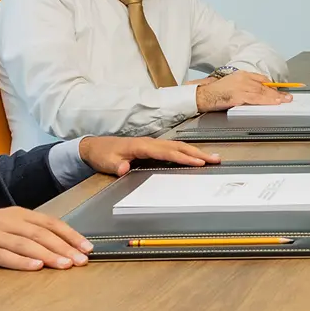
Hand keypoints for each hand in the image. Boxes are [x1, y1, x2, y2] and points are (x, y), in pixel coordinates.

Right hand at [0, 207, 90, 270]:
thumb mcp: (4, 226)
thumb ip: (27, 234)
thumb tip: (58, 247)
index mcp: (17, 214)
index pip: (50, 223)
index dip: (70, 235)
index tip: (87, 247)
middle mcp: (7, 221)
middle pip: (41, 233)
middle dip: (64, 247)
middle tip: (82, 260)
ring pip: (25, 243)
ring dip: (48, 254)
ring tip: (66, 265)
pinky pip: (2, 254)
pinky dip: (20, 261)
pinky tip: (35, 267)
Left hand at [79, 135, 218, 176]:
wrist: (94, 147)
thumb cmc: (101, 154)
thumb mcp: (104, 161)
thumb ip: (114, 165)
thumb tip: (123, 168)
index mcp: (140, 146)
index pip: (166, 152)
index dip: (182, 157)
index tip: (197, 162)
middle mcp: (149, 143)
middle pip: (178, 147)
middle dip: (198, 153)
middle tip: (215, 159)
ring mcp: (152, 144)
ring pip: (178, 147)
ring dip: (196, 152)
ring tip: (213, 158)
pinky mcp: (152, 148)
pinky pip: (174, 149)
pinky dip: (187, 152)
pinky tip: (196, 157)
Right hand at [196, 70, 292, 111]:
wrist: (202, 95)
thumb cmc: (215, 92)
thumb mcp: (232, 85)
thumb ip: (245, 88)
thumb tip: (258, 95)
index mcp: (241, 74)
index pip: (261, 79)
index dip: (272, 86)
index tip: (281, 91)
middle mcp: (242, 78)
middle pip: (264, 85)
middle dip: (277, 92)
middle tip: (288, 97)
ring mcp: (240, 86)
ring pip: (261, 92)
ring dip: (274, 97)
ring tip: (284, 101)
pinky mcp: (237, 95)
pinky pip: (255, 98)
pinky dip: (265, 100)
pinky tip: (273, 103)